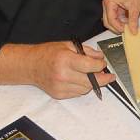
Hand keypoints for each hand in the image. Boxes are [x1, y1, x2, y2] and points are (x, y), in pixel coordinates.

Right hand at [0, 41, 115, 98]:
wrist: (30, 65)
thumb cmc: (48, 53)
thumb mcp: (68, 45)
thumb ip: (86, 51)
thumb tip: (100, 57)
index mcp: (66, 60)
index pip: (90, 66)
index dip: (100, 65)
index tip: (103, 64)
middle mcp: (63, 75)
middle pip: (90, 81)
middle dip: (103, 78)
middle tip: (109, 75)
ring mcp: (60, 87)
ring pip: (85, 89)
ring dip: (92, 83)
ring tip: (91, 75)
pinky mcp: (59, 95)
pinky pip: (77, 94)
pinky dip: (82, 87)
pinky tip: (79, 80)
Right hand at [102, 0, 139, 34]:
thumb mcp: (134, 8)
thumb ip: (133, 21)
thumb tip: (133, 31)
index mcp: (109, 2)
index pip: (110, 19)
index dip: (118, 27)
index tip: (126, 31)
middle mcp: (107, 4)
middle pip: (108, 22)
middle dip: (116, 28)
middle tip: (126, 31)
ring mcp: (110, 7)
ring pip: (111, 21)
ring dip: (118, 25)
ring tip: (128, 27)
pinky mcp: (114, 8)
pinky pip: (115, 19)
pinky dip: (120, 22)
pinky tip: (127, 23)